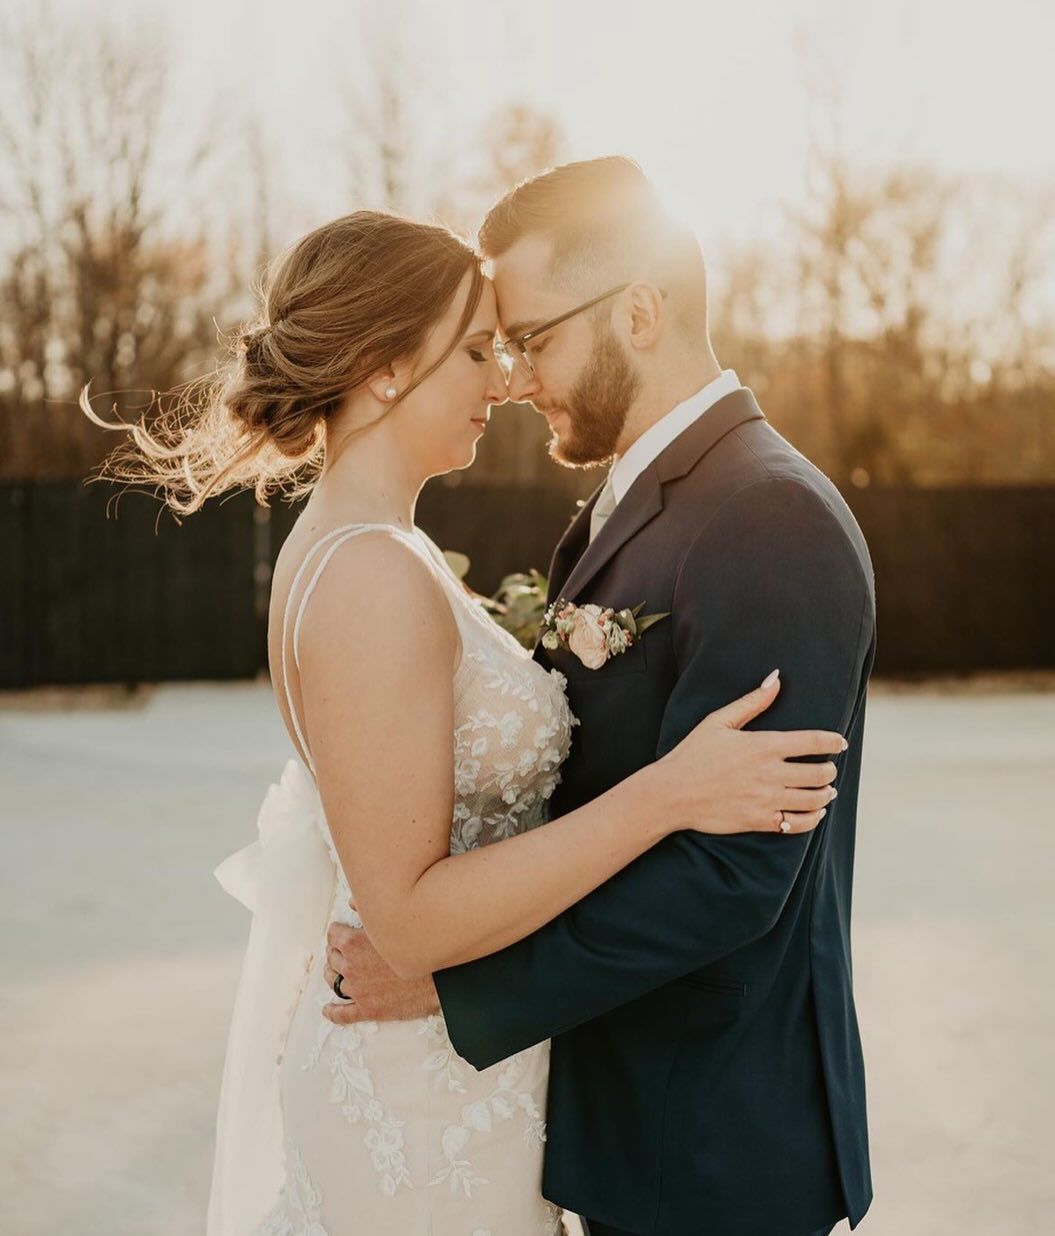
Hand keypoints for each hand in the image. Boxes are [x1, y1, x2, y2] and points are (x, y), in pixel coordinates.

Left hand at [322, 912, 440, 1025]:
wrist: (441, 976)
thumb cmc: (420, 945)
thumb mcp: (393, 920)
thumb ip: (368, 910)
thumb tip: (352, 901)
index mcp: (353, 943)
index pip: (333, 935)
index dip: (338, 932)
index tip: (342, 933)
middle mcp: (351, 967)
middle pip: (332, 957)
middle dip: (336, 953)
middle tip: (343, 951)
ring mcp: (358, 990)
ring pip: (334, 982)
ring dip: (334, 976)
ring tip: (336, 974)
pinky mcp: (368, 1010)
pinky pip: (342, 1014)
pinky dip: (333, 1012)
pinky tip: (328, 1010)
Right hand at [657, 670, 845, 835]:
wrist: (671, 793)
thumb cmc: (693, 754)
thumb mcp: (719, 721)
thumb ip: (752, 701)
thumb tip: (776, 677)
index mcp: (763, 745)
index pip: (813, 741)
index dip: (832, 740)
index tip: (839, 742)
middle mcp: (770, 773)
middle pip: (820, 773)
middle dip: (829, 770)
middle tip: (828, 768)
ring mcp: (766, 799)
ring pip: (814, 800)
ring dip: (826, 793)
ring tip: (826, 790)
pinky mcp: (759, 821)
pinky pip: (797, 824)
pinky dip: (812, 819)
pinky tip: (814, 813)